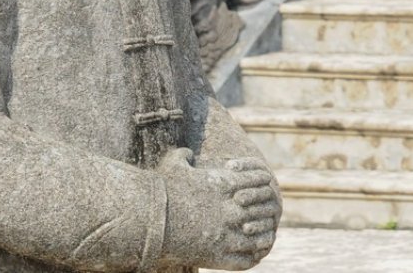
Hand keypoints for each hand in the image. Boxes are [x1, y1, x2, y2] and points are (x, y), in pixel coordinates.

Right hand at [157, 149, 278, 270]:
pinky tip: (251, 256)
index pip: (262, 181)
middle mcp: (231, 210)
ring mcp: (226, 234)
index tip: (258, 189)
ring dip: (261, 236)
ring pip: (259, 236)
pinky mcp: (217, 256)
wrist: (147, 222)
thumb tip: (187, 152)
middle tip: (263, 214)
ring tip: (260, 238)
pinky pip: (246, 260)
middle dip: (264, 210)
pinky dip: (251, 258)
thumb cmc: (160, 194)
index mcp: (226, 186)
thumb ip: (183, 156)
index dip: (261, 184)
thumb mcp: (173, 168)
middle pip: (265, 208)